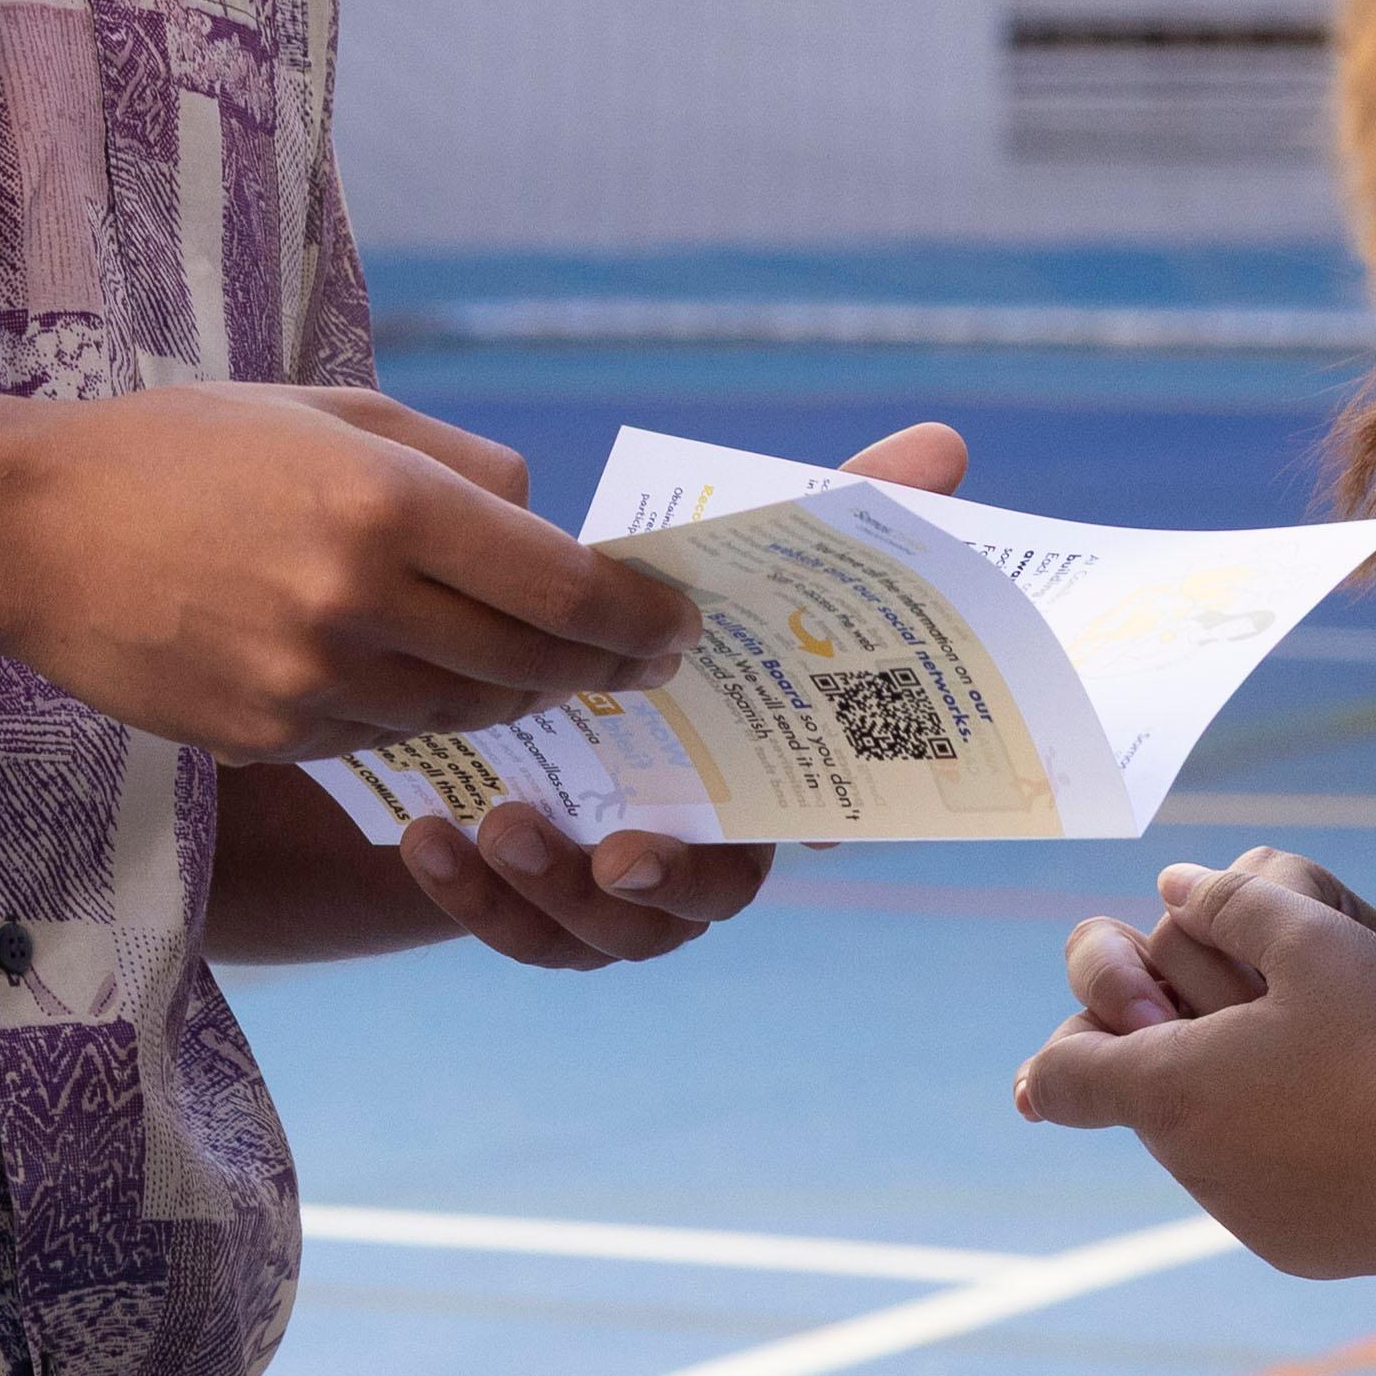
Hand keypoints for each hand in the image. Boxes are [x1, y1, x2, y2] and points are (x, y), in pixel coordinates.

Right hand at [0, 379, 694, 759]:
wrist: (35, 530)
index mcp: (388, 505)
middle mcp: (359, 605)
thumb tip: (548, 526)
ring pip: (468, 712)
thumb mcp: (334, 411)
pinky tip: (407, 671)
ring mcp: (312, 685)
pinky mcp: (271, 739)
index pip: (567, 590)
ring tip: (527, 661)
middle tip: (635, 658)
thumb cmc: (192, 448)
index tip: (675, 626)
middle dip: (598, 665)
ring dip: (512, 692)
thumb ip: (456, 466)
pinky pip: (388, 738)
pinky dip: (419, 710)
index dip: (641, 619)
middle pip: (534, 666)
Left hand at [372, 418, 970, 965]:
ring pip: (607, 931)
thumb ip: (832, 510)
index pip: (825, 819)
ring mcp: (620, 892)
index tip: (810, 830)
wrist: (498, 680)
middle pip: (716, 897)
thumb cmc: (644, 618)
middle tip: (621, 850)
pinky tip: (427, 831)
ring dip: (553, 890)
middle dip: (674, 883)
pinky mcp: (537, 909)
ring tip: (496, 819)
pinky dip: (471, 895)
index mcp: (765, 774)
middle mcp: (706, 845)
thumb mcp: (718, 556)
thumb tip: (948, 443)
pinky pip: (515, 929)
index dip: (830, 831)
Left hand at [1011, 849, 1375, 1280]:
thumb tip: (1171, 886)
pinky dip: (1277, 1150)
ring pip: (1200, 1143)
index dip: (1074, 1037)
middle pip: (1138, 1098)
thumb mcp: (1312, 937)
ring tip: (1311, 1059)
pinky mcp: (1292, 1249)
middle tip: (1243, 1009)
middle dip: (1168, 1049)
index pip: (1058, 1075)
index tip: (1120, 1016)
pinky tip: (1345, 1119)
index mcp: (1170, 1088)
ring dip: (1226, 1099)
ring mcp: (1241, 1215)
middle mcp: (1190, 1165)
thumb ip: (1225, 900)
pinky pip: (1257, 1189)